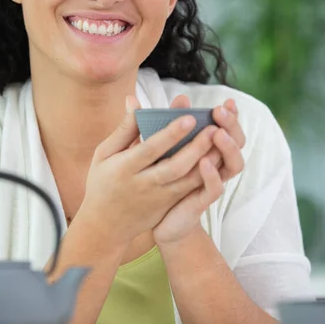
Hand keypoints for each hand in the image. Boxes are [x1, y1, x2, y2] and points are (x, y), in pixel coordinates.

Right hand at [77, 96, 217, 246]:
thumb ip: (123, 129)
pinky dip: (205, 175)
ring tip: (221, 140)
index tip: (189, 117)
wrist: (105, 225)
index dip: (170, 134)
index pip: (151, 149)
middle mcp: (143, 184)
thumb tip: (133, 99)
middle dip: (196, 147)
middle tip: (214, 127)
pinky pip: (190, 190)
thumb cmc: (103, 181)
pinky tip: (217, 158)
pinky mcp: (168, 205)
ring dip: (207, 161)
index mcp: (124, 168)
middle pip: (174, 166)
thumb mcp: (104, 154)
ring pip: (187, 180)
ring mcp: (158, 198)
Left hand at [153, 95, 245, 245]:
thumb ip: (159, 126)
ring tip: (217, 133)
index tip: (227, 101)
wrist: (159, 220)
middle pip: (237, 143)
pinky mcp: (202, 201)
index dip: (232, 116)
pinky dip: (212, 174)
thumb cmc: (161, 181)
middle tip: (219, 111)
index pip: (229, 130)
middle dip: (231, 125)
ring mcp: (212, 183)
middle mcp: (217, 165)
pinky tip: (204, 161)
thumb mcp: (159, 150)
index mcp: (209, 151)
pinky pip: (215, 187)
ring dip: (228, 147)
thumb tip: (145, 98)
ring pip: (233, 164)